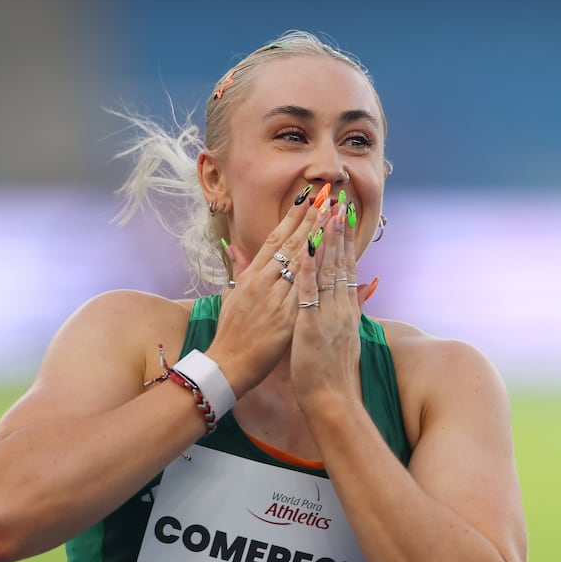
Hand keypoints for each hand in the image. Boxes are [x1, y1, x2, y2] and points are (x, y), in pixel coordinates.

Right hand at [206, 200, 320, 396]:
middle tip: (325, 196)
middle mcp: (262, 283)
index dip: (291, 218)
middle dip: (309, 219)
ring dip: (316, 237)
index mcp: (250, 278)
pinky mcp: (284, 318)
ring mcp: (273, 299)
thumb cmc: (231, 334)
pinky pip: (304, 290)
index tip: (306, 198)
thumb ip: (240, 271)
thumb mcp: (232, 297)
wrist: (228, 365)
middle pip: (289, 244)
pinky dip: (315, 271)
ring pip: (298, 262)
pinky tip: (327, 255)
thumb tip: (235, 249)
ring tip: (332, 215)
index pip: (273, 240)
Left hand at [290, 201, 370, 409]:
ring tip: (327, 212)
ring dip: (327, 239)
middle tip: (338, 201)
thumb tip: (367, 288)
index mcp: (347, 309)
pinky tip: (306, 247)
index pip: (347, 267)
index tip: (344, 215)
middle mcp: (341, 307)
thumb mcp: (347, 335)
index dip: (346, 240)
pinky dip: (308, 267)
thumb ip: (355, 308)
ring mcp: (328, 314)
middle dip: (339, 230)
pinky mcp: (311, 324)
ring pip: (327, 270)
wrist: (333, 399)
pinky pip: (309, 291)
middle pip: (341, 262)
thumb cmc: (332, 371)